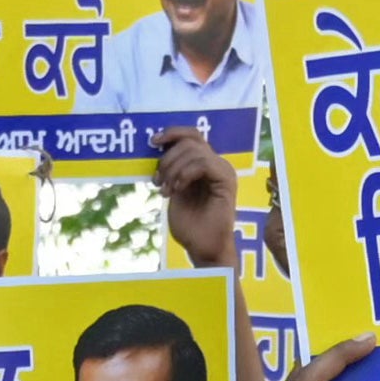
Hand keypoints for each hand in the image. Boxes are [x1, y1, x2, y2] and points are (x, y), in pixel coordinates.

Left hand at [151, 126, 236, 272]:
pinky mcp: (226, 180)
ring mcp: (223, 170)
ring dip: (173, 170)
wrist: (202, 248)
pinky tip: (176, 190)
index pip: (191, 136)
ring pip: (194, 151)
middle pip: (189, 141)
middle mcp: (216, 163)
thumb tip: (157, 148)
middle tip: (157, 181)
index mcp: (205, 163)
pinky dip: (185, 174)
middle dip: (167, 159)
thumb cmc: (189, 225)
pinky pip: (204, 163)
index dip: (172, 133)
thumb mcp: (173, 190)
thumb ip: (171, 170)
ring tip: (166, 191)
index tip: (153, 142)